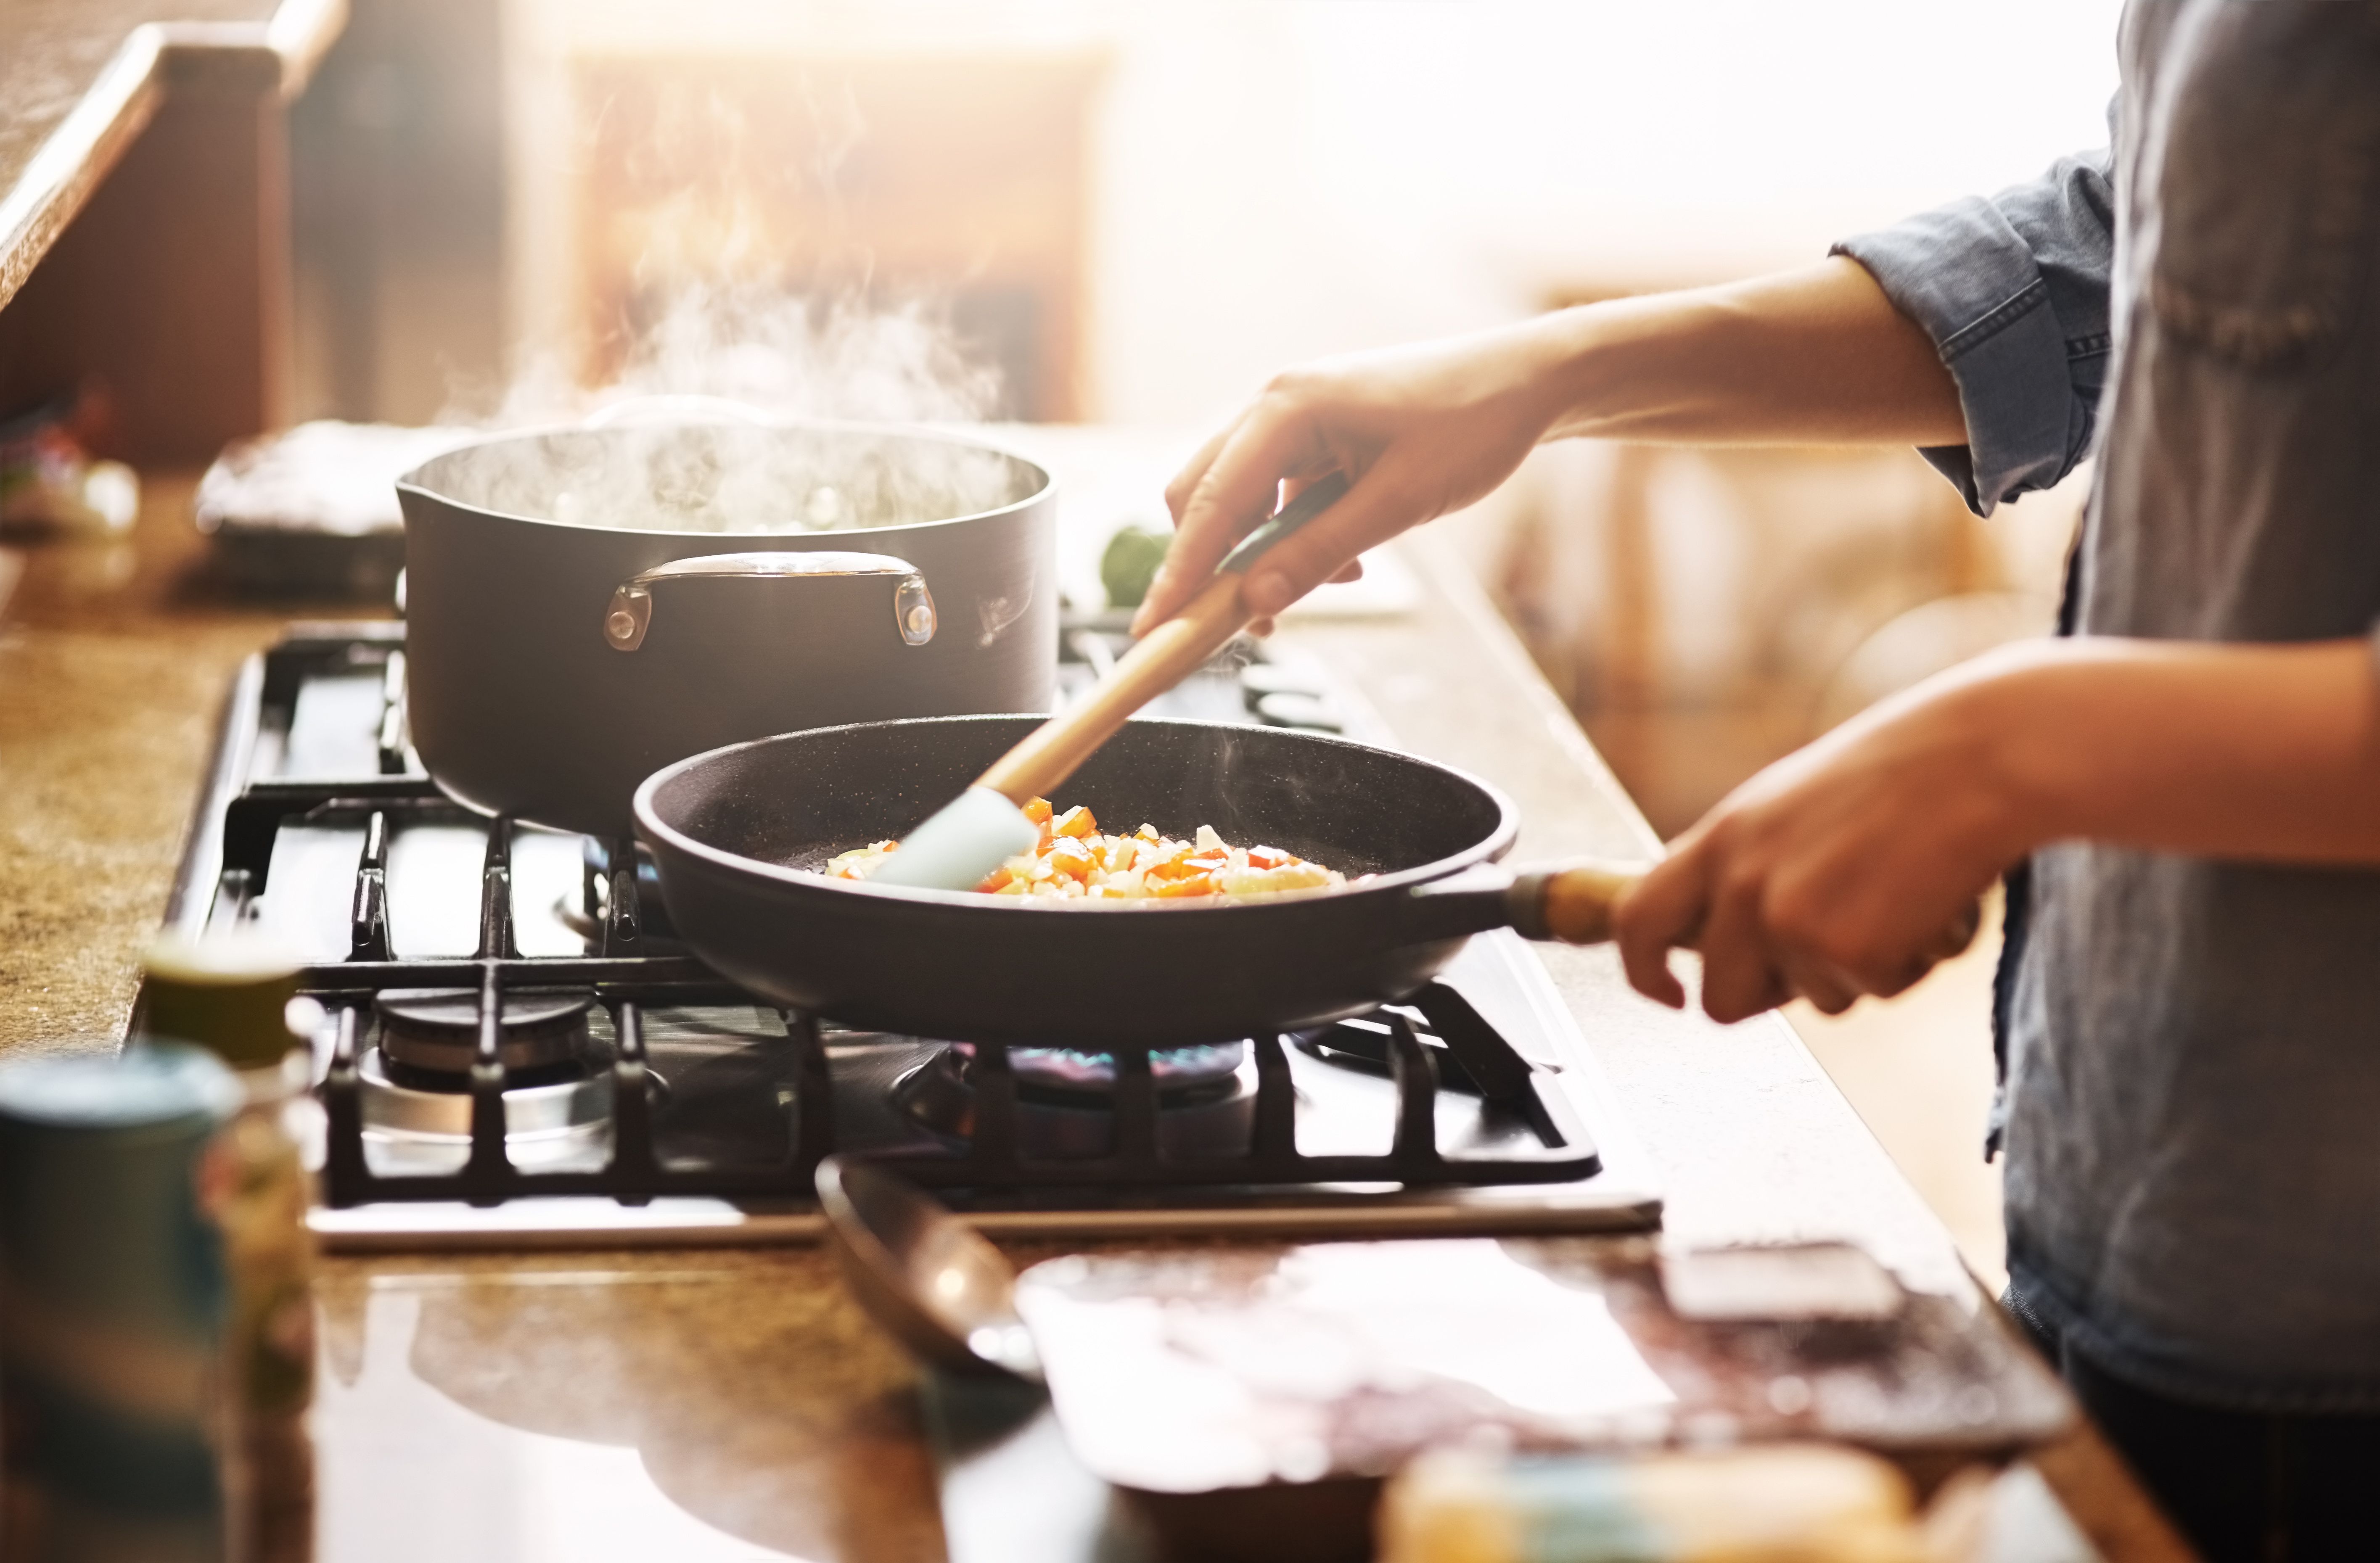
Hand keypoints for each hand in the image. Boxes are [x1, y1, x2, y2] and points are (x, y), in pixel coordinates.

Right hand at [1132, 324, 1571, 634]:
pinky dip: (1295, 535)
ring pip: (1240, 500)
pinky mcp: (1314, 433)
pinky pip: (1278, 494)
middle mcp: (1275, 404)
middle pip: (1204, 498)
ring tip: (1331, 585)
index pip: (1209, 504)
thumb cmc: (1473, 428)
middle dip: (1217, 566)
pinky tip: (1348, 558)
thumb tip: (1253, 601)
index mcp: (1287, 407)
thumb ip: (1319, 552)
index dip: (1178, 574)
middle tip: (1246, 626)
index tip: (1153, 629)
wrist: (1527, 383)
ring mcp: (1292, 416)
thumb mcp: (1398, 503)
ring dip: (1266, 554)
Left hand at [1614, 658, 2030, 1022]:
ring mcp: (1790, 922)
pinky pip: (1876, 993)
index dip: (1643, 972)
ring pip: (1814, 1002)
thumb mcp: (1788, 806)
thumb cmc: (1899, 774)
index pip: (1637, 921)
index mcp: (1720, 839)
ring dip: (1860, 968)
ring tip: (1897, 894)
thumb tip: (1721, 936)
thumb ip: (1747, 866)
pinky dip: (1910, 963)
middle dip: (1772, 996)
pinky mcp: (1849, 952)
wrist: (1978, 758)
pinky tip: (1930, 904)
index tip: (1668, 994)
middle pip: (1721, 999)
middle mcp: (1741, 884)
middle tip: (1834, 949)